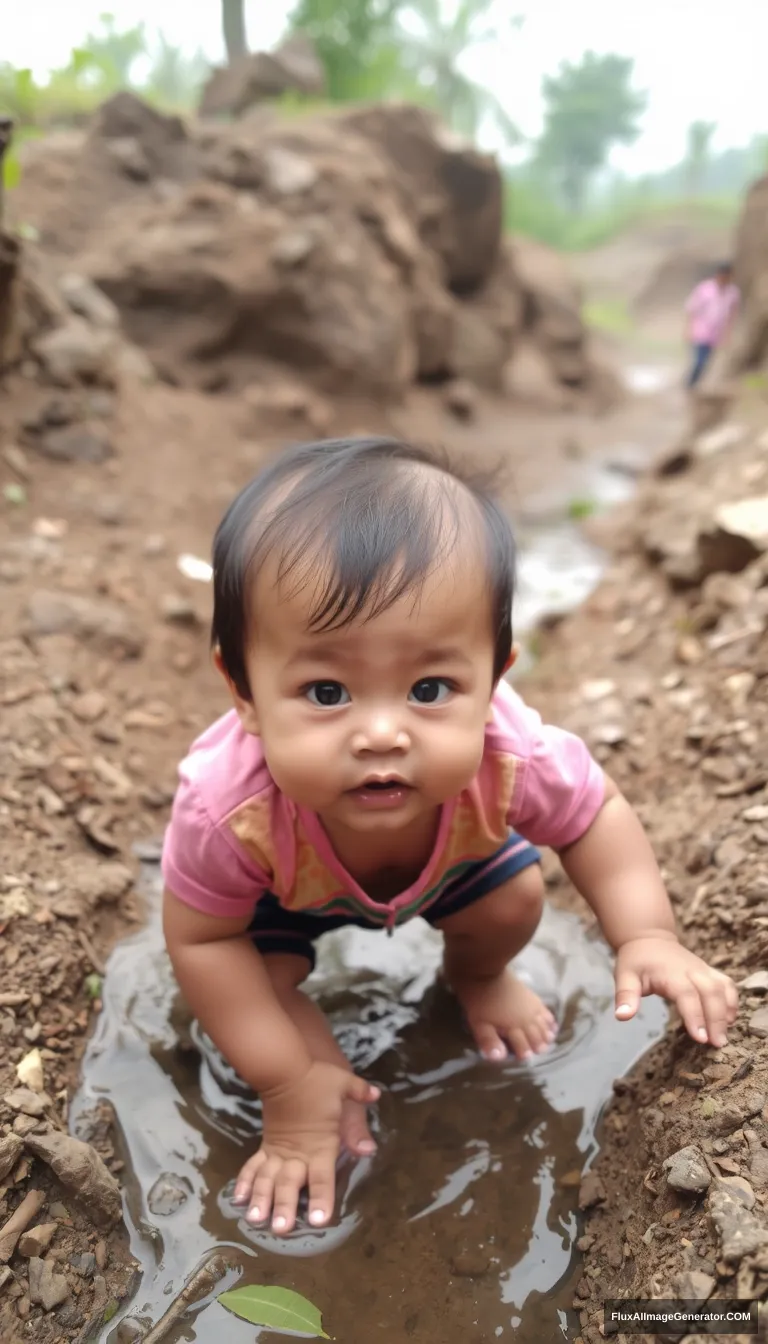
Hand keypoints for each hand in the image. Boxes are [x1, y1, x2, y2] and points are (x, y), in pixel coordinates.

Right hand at [232, 1061, 379, 1234]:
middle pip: (289, 1183)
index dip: (321, 1198)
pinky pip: (253, 1166)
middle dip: (284, 1206)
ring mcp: (278, 1151)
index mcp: (320, 1144)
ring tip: (255, 1220)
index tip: (317, 1220)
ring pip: (267, 1179)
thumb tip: (377, 1097)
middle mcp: (297, 1153)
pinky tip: (238, 1200)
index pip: (322, 1176)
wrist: (284, 1069)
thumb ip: (360, 1093)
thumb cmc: (316, 1079)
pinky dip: (245, 1182)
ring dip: (260, 1199)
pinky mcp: (266, 1145)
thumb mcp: (344, 1084)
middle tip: (280, 1228)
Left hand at [614, 935, 737, 1046]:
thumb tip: (622, 1017)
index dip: (695, 1016)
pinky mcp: (709, 971)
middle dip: (716, 1019)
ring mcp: (703, 969)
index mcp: (670, 972)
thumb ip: (625, 996)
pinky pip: (727, 984)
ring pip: (723, 988)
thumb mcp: (624, 976)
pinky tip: (730, 1020)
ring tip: (723, 1036)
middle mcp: (691, 970)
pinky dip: (732, 1001)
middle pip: (710, 993)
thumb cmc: (636, 961)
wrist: (649, 938)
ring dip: (726, 1012)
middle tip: (717, 1044)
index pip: (687, 995)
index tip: (701, 1039)